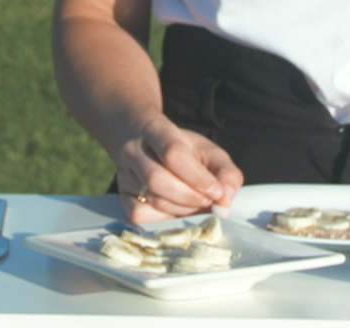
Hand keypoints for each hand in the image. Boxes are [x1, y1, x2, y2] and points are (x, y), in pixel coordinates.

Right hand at [114, 116, 243, 223]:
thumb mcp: (211, 154)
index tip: (216, 191)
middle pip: (157, 179)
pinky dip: (166, 219)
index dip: (197, 177)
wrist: (150, 148)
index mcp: (157, 130)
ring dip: (182, 209)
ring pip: (152, 200)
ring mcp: (124, 175)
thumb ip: (226, 174)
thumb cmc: (186, 152)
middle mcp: (133, 151)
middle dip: (190, 197)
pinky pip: (141, 216)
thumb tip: (225, 201)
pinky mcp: (123, 198)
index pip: (172, 153)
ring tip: (195, 203)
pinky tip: (177, 210)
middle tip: (208, 201)